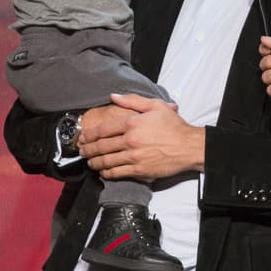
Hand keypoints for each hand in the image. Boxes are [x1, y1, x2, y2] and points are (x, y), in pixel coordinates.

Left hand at [80, 94, 201, 181]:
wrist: (189, 147)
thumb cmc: (174, 126)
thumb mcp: (155, 106)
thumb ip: (132, 100)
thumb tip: (113, 96)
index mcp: (132, 123)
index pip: (104, 129)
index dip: (90, 134)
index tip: (84, 137)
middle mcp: (131, 140)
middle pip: (102, 146)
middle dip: (88, 149)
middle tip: (82, 151)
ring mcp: (134, 156)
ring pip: (107, 161)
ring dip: (95, 162)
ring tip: (89, 162)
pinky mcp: (140, 170)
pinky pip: (117, 173)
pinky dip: (107, 173)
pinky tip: (103, 172)